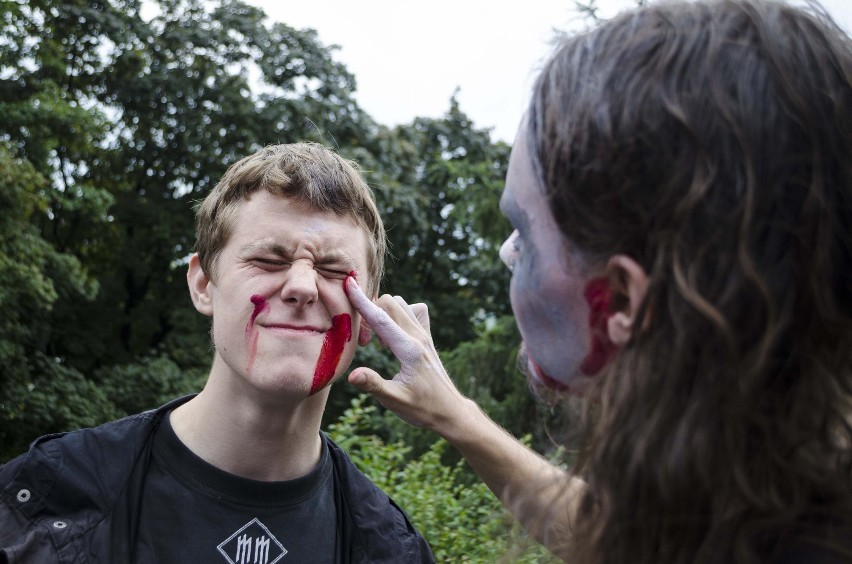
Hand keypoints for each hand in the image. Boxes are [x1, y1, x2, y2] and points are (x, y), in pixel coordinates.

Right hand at [345, 276, 467, 429]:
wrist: (450, 411)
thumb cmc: (423, 409)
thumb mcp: (394, 401)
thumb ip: (373, 385)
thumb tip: (352, 375)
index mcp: (409, 349)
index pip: (381, 318)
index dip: (362, 301)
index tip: (349, 283)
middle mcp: (419, 336)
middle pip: (390, 303)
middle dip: (370, 312)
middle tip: (364, 342)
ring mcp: (425, 335)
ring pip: (401, 304)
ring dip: (383, 313)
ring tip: (377, 342)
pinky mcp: (427, 338)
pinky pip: (413, 311)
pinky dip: (398, 314)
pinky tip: (393, 336)